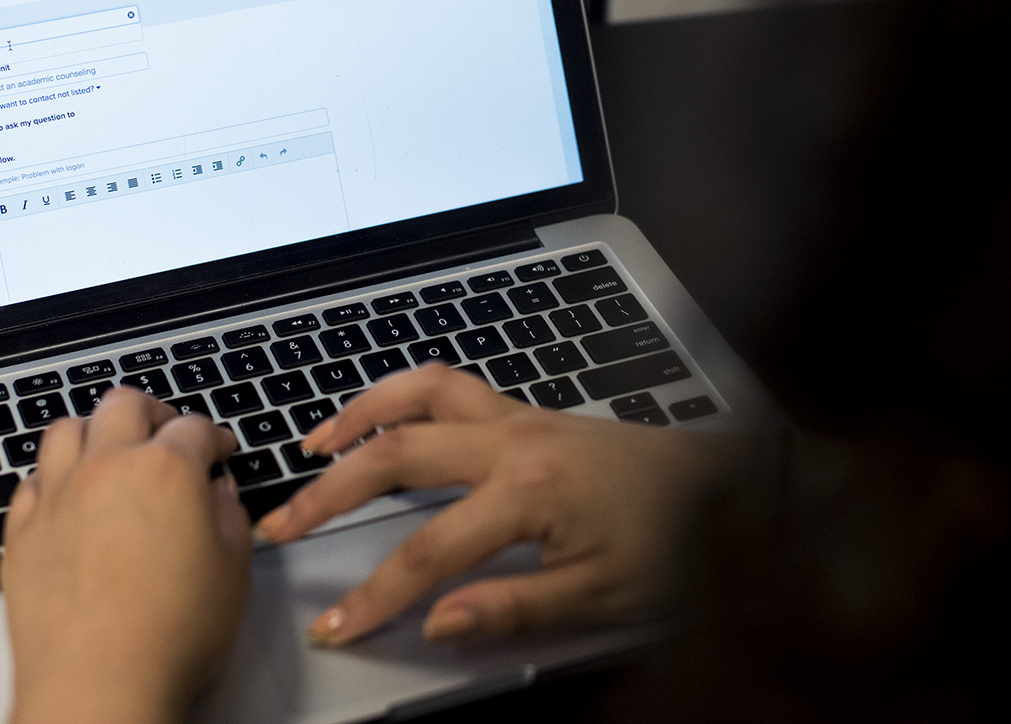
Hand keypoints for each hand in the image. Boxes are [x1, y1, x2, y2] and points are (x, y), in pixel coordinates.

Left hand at [1, 387, 250, 723]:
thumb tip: (219, 494)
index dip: (214, 437)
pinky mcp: (21, 532)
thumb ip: (230, 517)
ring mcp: (56, 496)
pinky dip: (53, 479)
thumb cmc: (169, 635)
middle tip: (167, 432)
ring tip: (110, 452)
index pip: (195, 427)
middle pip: (124, 405)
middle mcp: (106, 468)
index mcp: (166, 469)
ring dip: (94, 432)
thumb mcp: (233, 572)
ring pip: (66, 429)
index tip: (219, 451)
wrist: (98, 685)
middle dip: (153, 411)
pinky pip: (31, 481)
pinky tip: (69, 499)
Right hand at [254, 362, 737, 646]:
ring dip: (358, 414)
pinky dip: (403, 394)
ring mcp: (519, 417)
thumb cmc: (677, 541)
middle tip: (281, 525)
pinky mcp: (527, 412)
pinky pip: (450, 386)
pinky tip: (382, 416)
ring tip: (310, 445)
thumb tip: (437, 622)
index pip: (429, 552)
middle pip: (397, 455)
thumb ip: (514, 606)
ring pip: (419, 395)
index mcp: (530, 490)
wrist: (729, 484)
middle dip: (330, 494)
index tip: (335, 625)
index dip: (376, 595)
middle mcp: (513, 441)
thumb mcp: (606, 595)